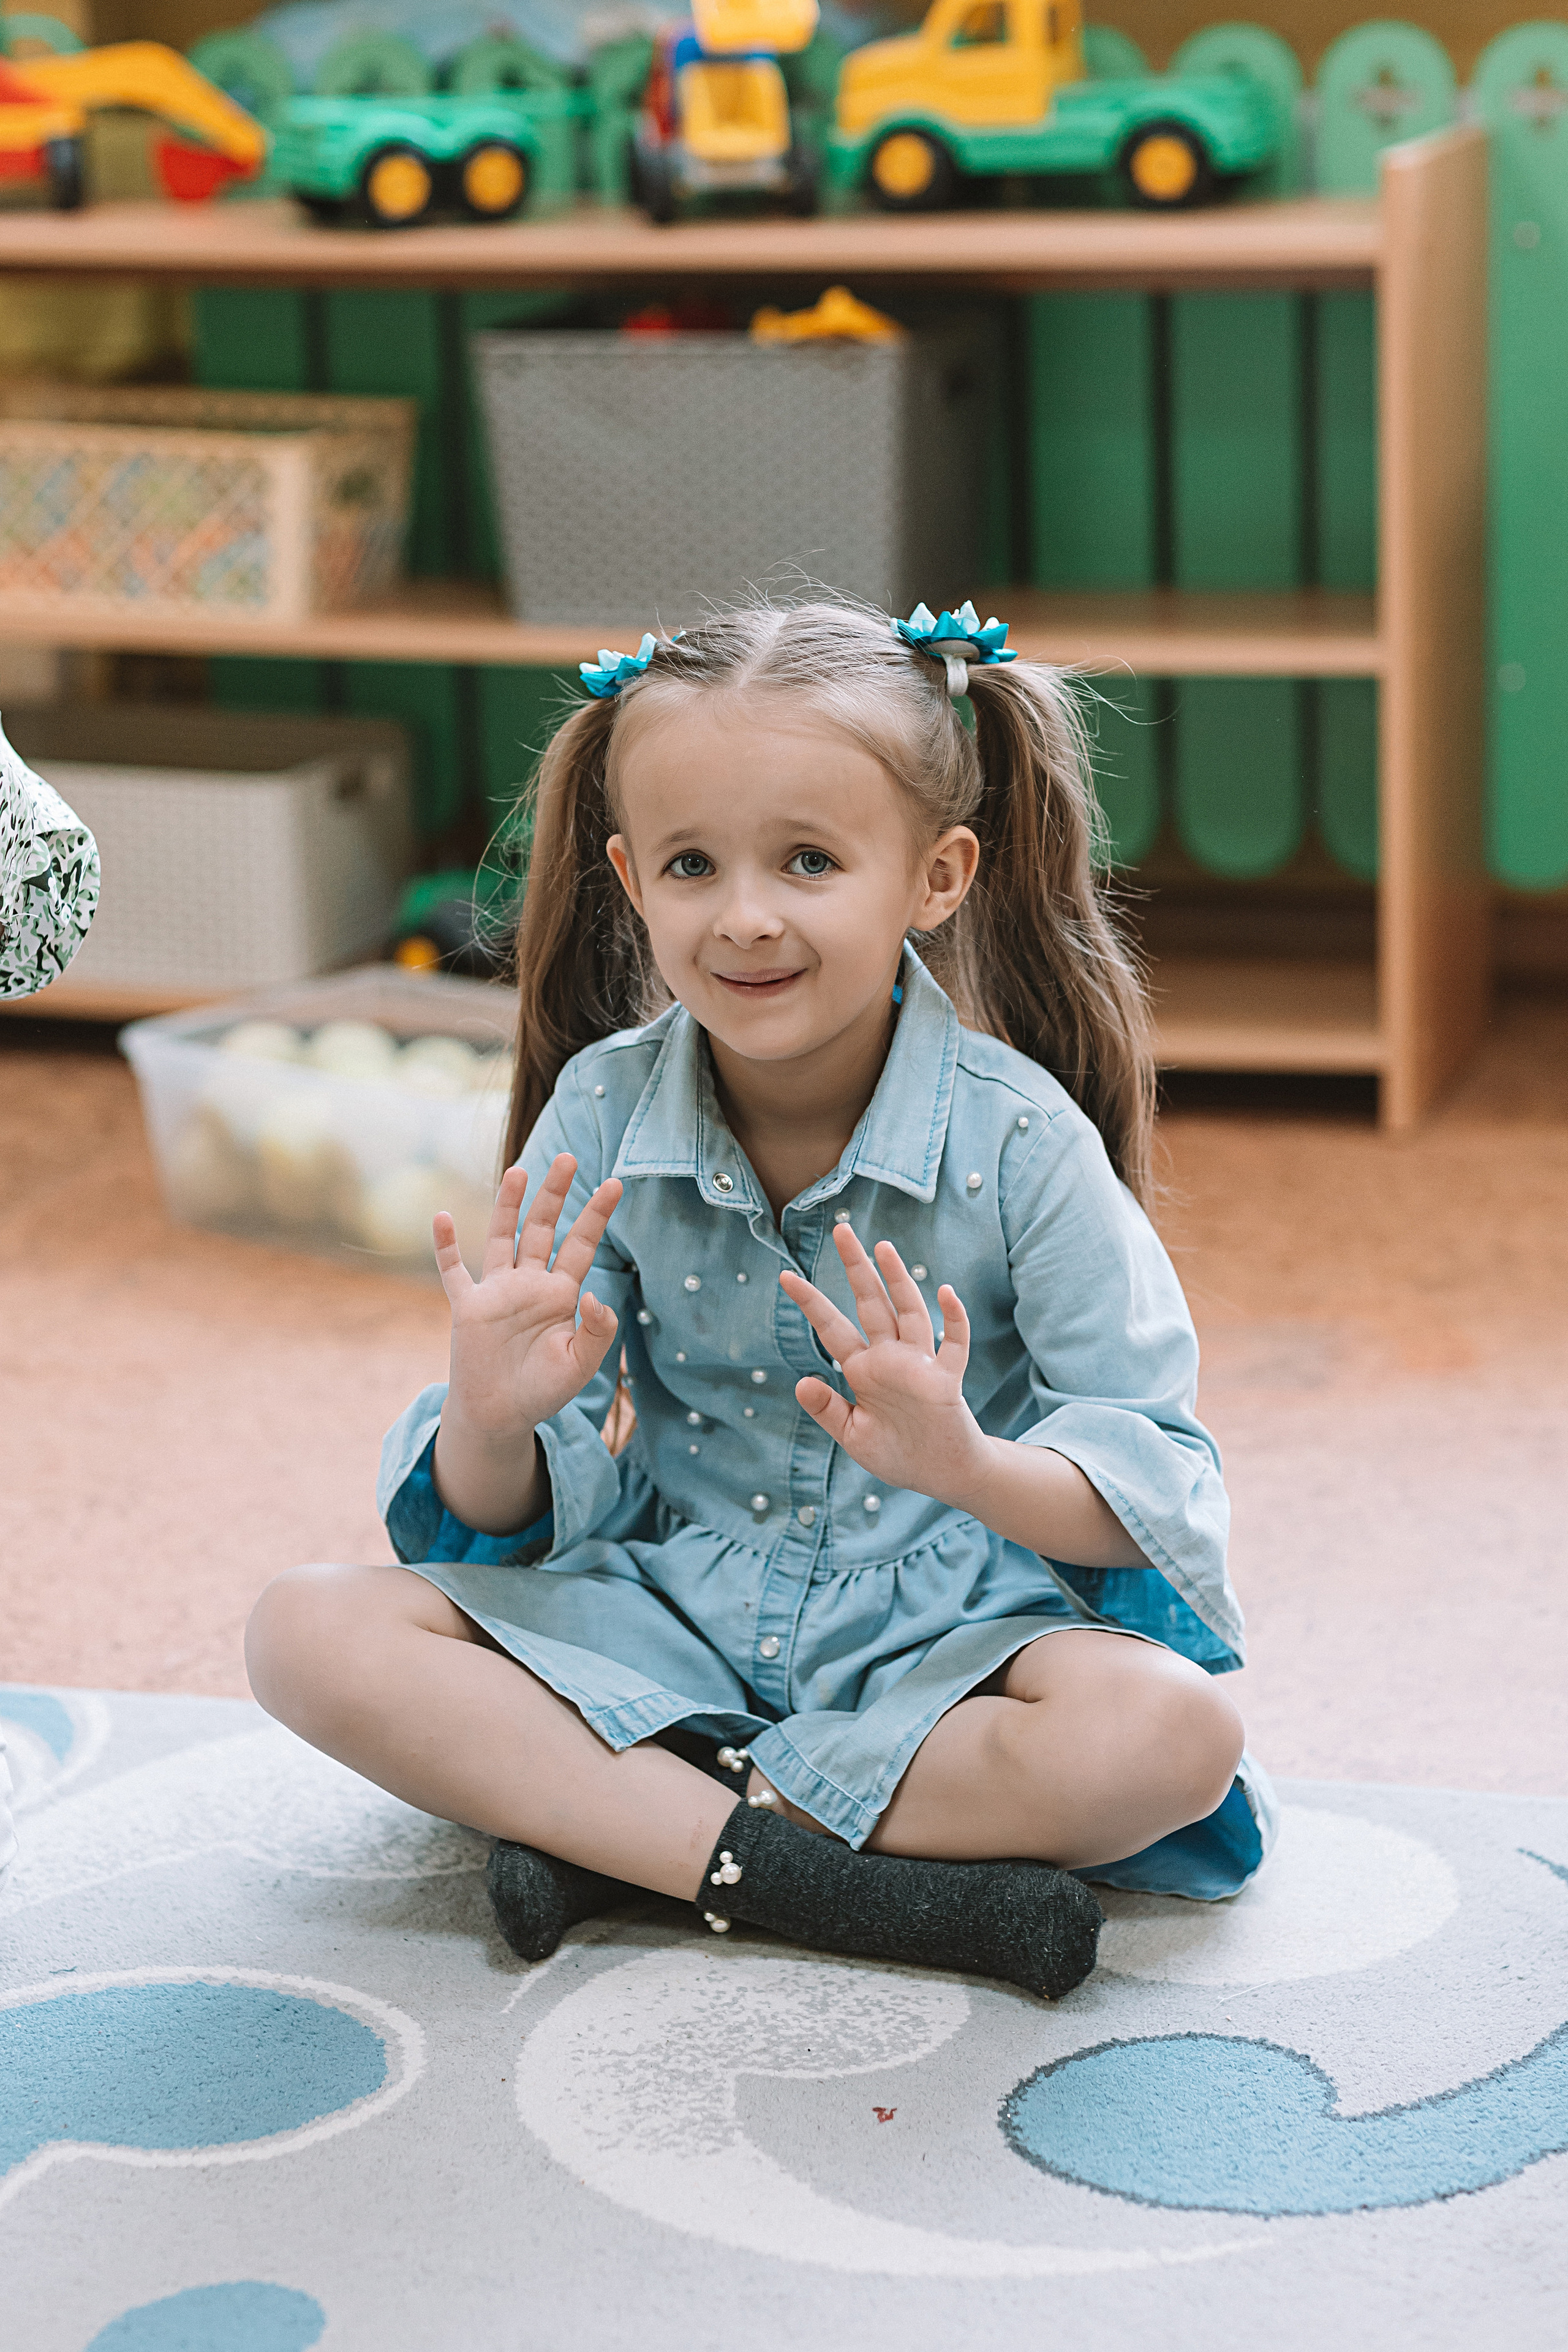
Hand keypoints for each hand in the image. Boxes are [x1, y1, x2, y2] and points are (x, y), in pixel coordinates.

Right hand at [434, 1153, 622, 1446]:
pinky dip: (446, 1246)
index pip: (581, 1244)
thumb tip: (594, 1294)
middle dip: (555, 1194)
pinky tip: (441, 1217)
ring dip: (508, 1205)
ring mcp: (496, 1292)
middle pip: (543, 1228)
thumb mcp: (580, 1366)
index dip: (596, 1214)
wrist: (501, 1416)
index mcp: (560, 1294)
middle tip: (568, 1157)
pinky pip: (454, 1271)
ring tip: (519, 1171)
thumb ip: (597, 1332)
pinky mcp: (467, 1307)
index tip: (615, 1183)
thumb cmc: (543, 1391)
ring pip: (502, 1237)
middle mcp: (529, 1284)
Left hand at [779, 1227, 990, 1509]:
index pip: (832, 1328)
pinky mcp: (946, 1380)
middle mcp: (889, 1358)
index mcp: (863, 1370)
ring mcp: (919, 1365)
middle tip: (842, 1230)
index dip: (811, 1302)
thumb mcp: (853, 1436)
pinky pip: (953, 1344)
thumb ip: (828, 1410)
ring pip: (909, 1312)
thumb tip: (800, 1383)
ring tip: (884, 1248)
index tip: (785, 1276)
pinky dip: (953, 1319)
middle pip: (870, 1303)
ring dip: (898, 1281)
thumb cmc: (897, 1453)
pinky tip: (945, 1292)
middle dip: (857, 1268)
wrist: (941, 1475)